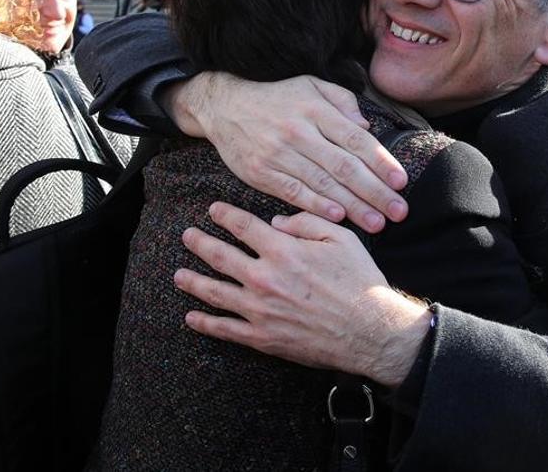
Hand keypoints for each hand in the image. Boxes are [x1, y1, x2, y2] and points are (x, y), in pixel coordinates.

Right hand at [163, 73, 407, 232]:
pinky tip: (337, 217)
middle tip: (398, 211)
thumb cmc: (276, 97)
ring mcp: (279, 154)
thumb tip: (367, 126)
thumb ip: (342, 101)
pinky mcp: (261, 172)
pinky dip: (316, 205)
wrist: (224, 105)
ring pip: (323, 184)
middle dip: (375, 192)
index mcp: (316, 110)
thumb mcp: (311, 84)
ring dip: (353, 206)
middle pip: (344, 167)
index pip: (356, 140)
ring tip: (376, 223)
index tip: (401, 183)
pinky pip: (294, 192)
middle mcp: (299, 132)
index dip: (381, 163)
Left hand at [174, 202, 431, 386]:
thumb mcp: (342, 238)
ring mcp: (259, 310)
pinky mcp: (262, 338)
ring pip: (215, 292)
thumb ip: (307, 223)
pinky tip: (192, 318)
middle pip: (220, 256)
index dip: (225, 215)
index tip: (213, 210)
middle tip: (187, 236)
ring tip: (178, 274)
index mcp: (283, 250)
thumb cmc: (359, 282)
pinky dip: (206, 323)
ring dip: (193, 281)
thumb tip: (278, 220)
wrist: (369, 330)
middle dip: (200, 243)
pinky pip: (225, 329)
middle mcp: (264, 277)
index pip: (243, 226)